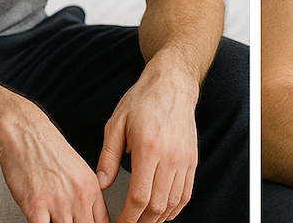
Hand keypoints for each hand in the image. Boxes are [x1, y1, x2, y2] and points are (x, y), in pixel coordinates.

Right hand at [0, 109, 109, 222]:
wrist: (26, 134)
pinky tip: (41, 222)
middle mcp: (79, 197)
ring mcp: (59, 203)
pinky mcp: (36, 206)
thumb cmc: (49, 151)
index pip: (103, 222)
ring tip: (54, 221)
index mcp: (92, 188)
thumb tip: (89, 214)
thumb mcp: (79, 171)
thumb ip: (86, 194)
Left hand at [97, 62, 200, 222]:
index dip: (127, 218)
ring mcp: (184, 159)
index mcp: (149, 148)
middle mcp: (170, 156)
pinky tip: (162, 212)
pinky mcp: (192, 160)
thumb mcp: (116, 124)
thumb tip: (100, 184)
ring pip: (173, 203)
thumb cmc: (143, 101)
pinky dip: (174, 208)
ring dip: (157, 219)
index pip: (139, 197)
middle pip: (157, 206)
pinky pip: (186, 193)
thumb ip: (108, 157)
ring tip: (142, 222)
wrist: (172, 84)